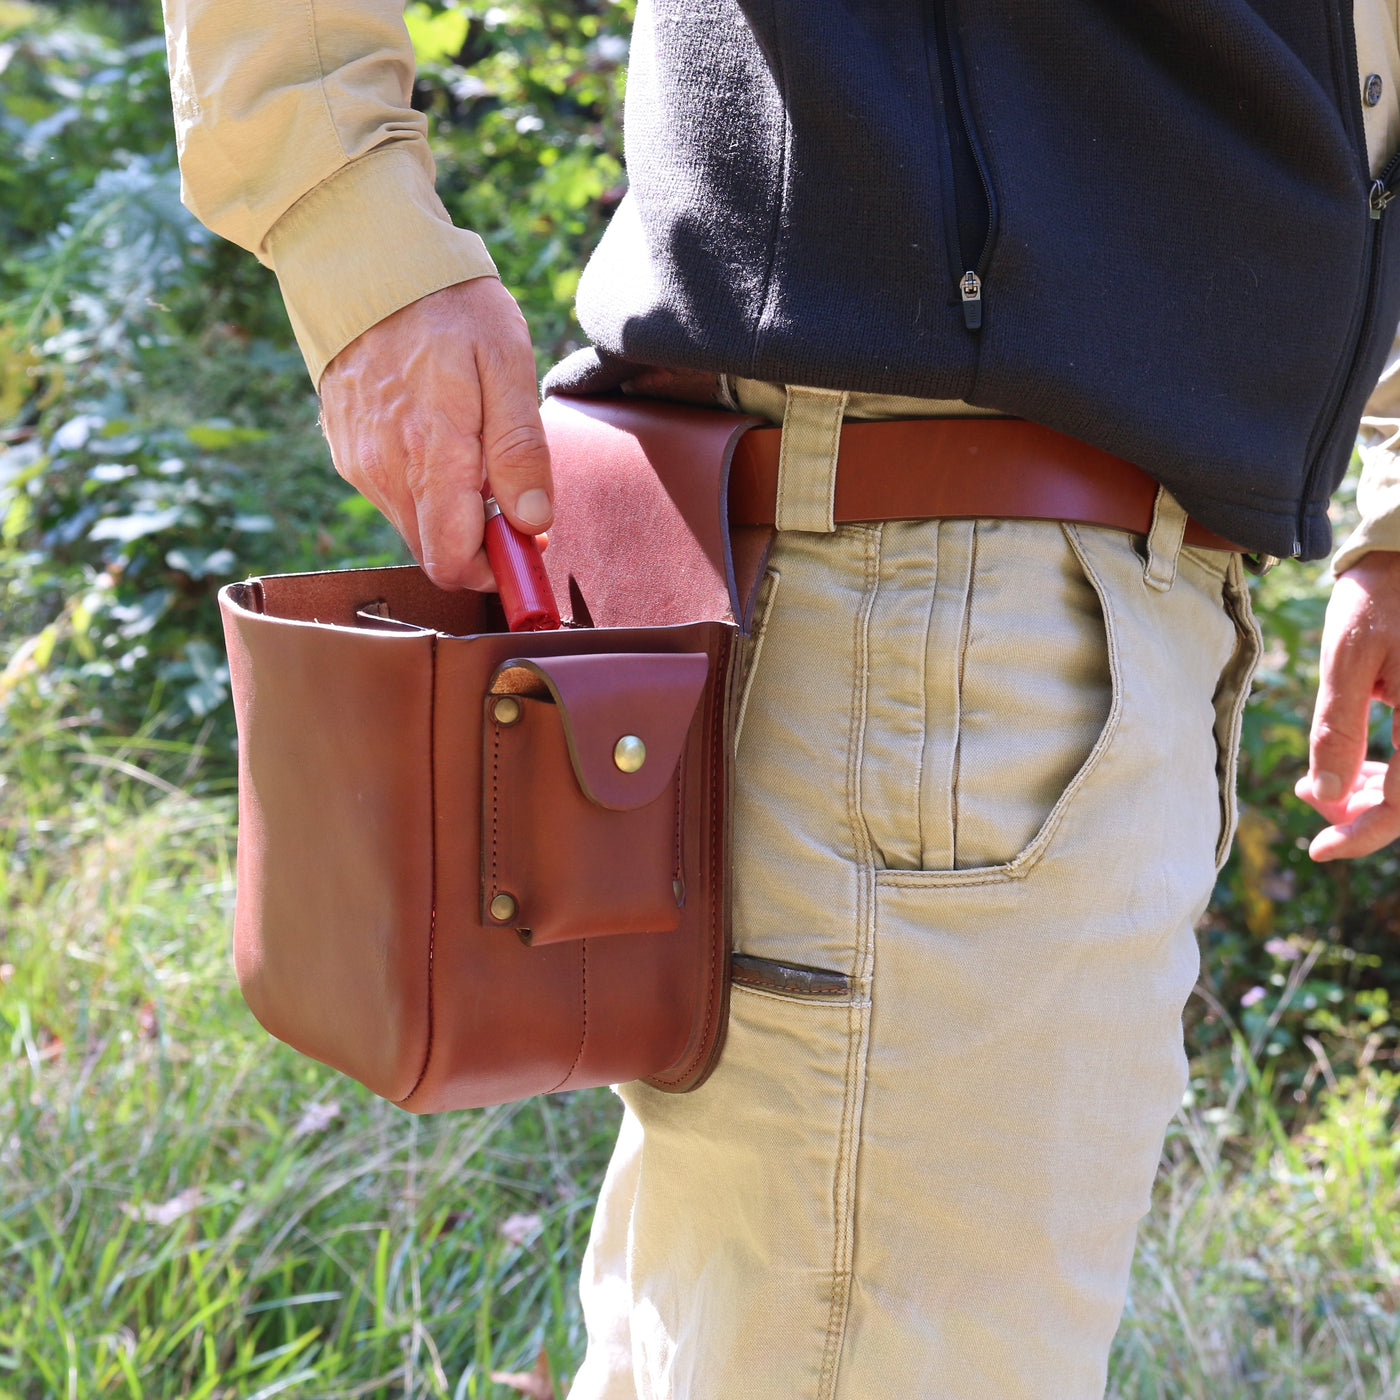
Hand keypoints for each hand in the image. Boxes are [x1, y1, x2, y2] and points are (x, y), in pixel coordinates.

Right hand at [318, 276, 550, 590]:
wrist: (368, 261)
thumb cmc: (449, 308)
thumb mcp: (507, 365)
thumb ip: (521, 450)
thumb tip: (533, 522)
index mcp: (430, 454)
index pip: (453, 561)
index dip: (496, 570)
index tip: (528, 547)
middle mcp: (385, 470)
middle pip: (435, 553)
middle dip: (481, 545)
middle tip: (515, 501)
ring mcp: (360, 464)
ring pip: (415, 528)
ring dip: (454, 516)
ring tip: (481, 455)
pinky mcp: (347, 453)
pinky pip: (394, 498)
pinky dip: (427, 490)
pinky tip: (445, 441)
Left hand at [1295, 549, 1399, 859]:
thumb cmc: (1379, 596)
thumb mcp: (1347, 660)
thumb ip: (1339, 729)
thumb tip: (1325, 795)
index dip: (1363, 834)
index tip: (1318, 850)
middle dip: (1362, 811)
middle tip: (1308, 796)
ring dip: (1375, 793)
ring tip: (1322, 783)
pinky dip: (1390, 769)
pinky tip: (1354, 766)